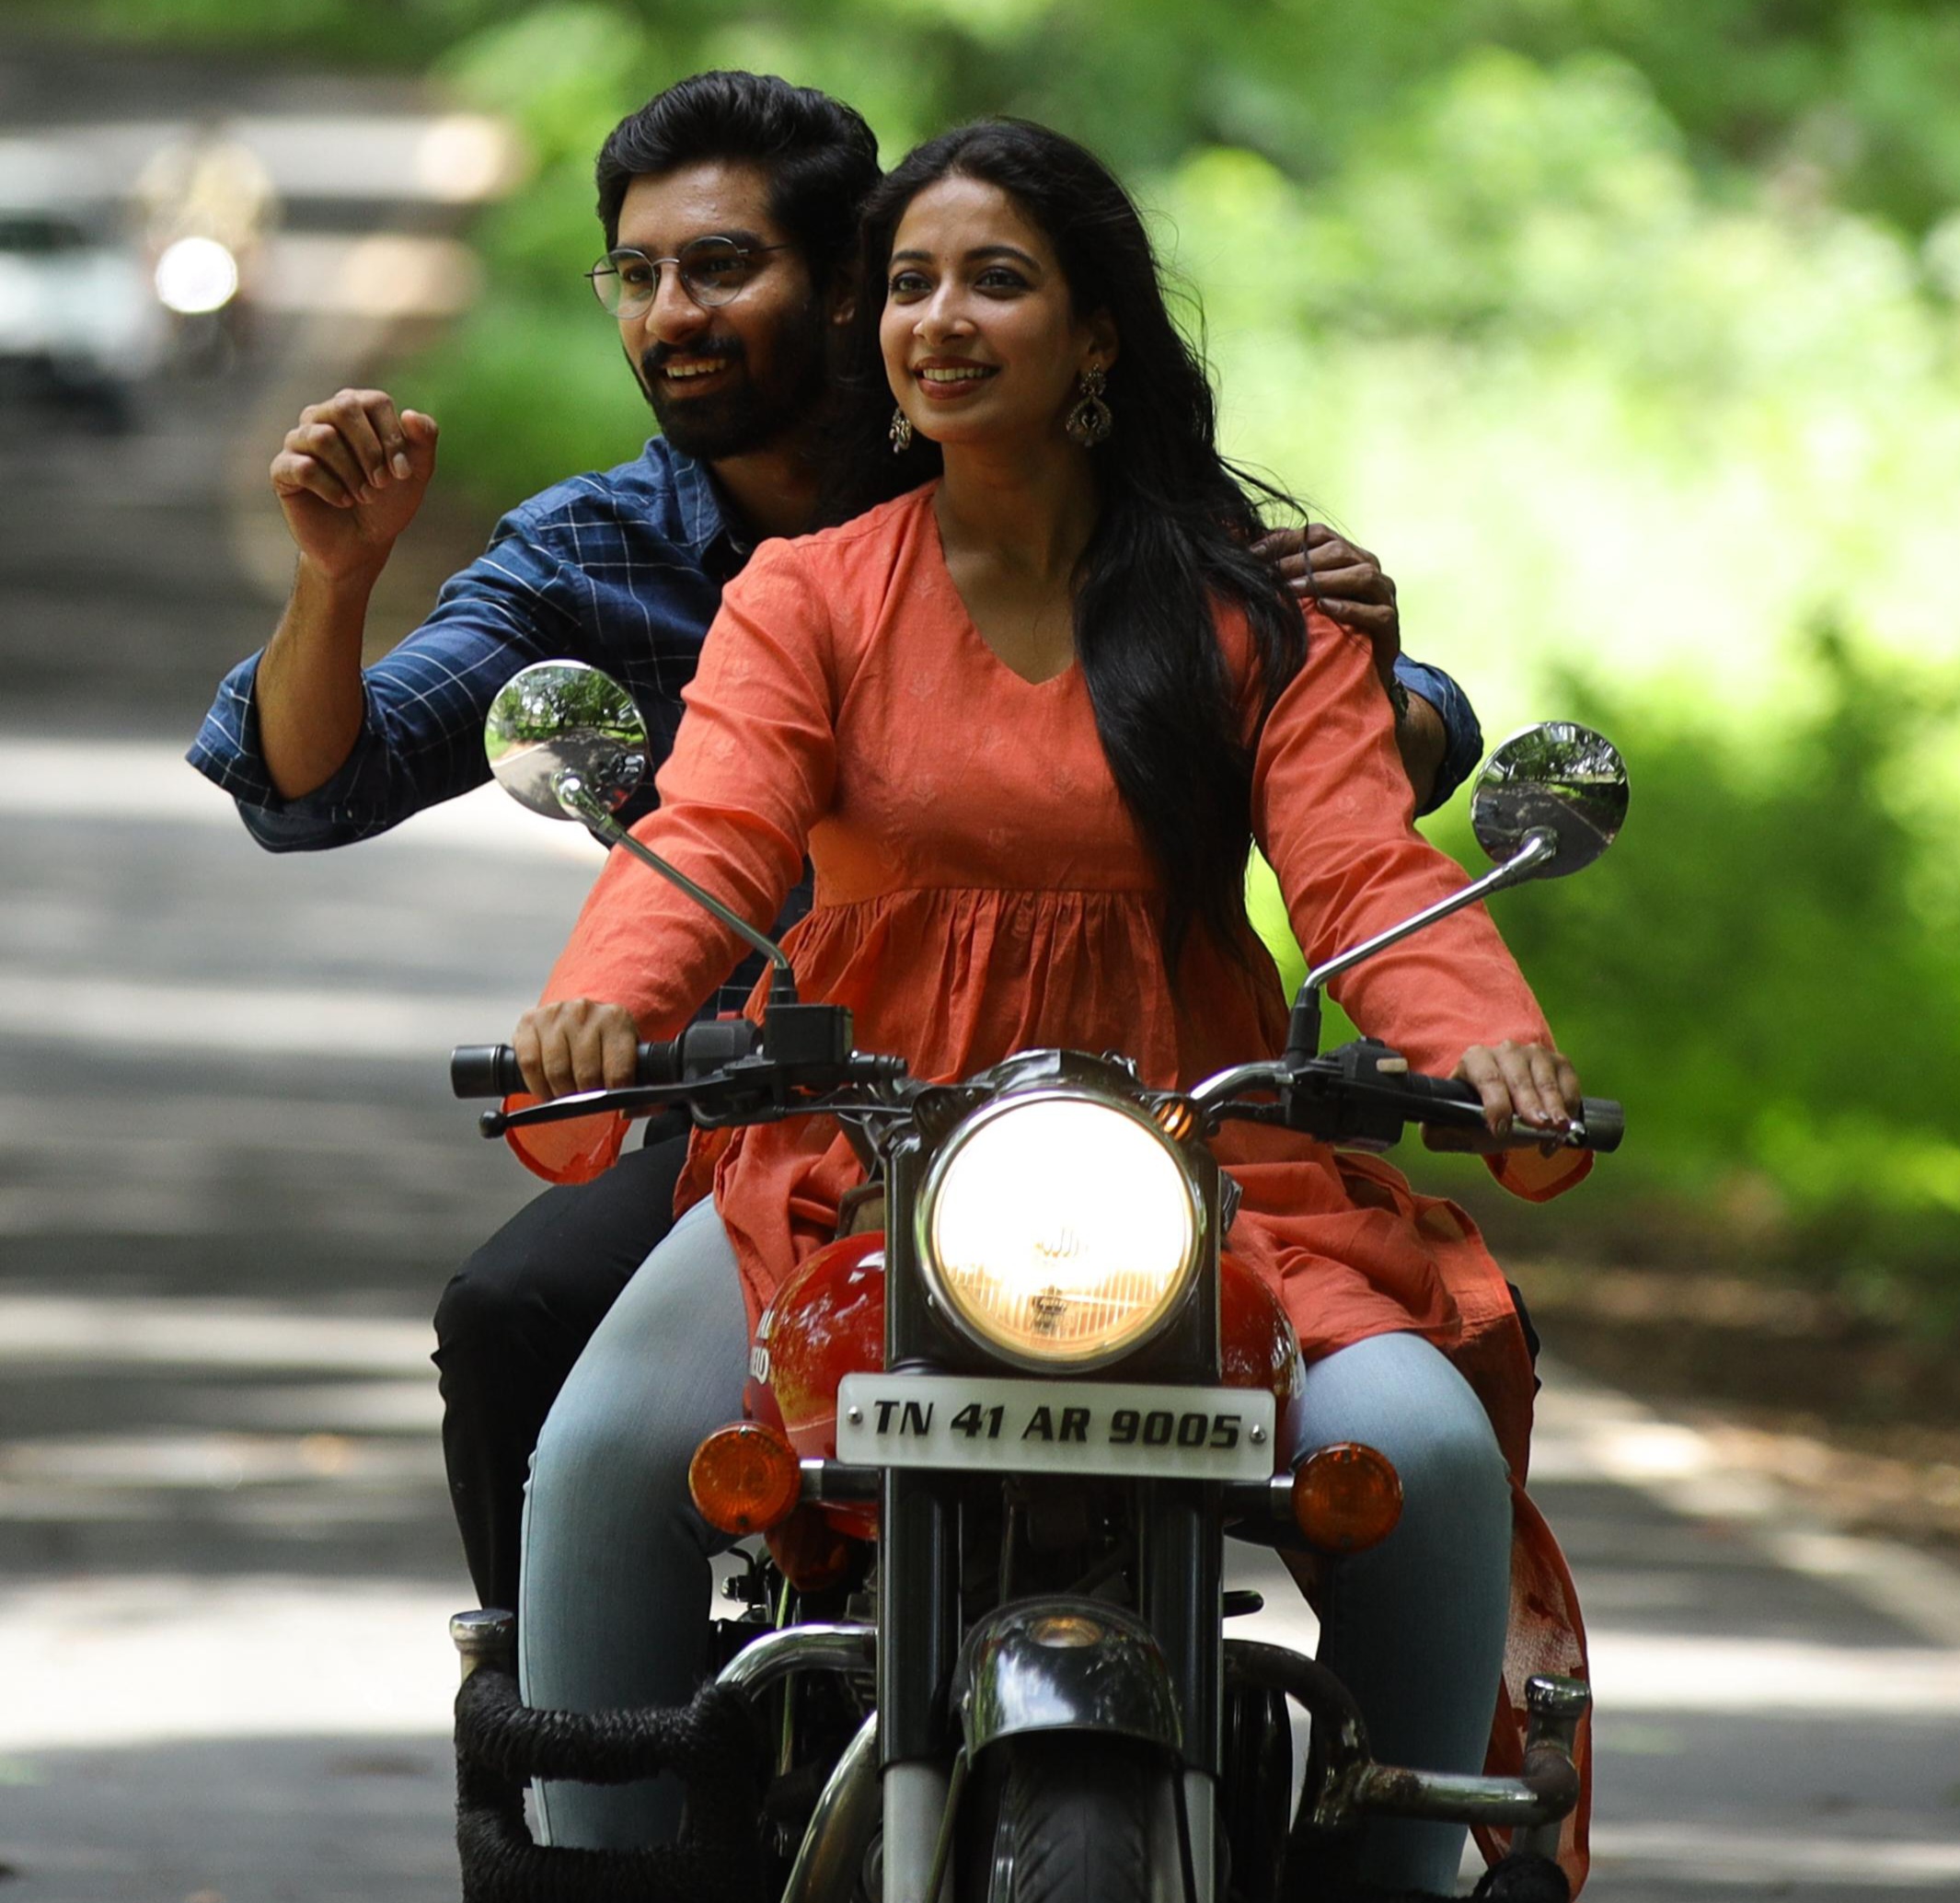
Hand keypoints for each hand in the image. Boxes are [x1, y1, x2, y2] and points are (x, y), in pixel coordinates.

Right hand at [270, 388, 437, 581]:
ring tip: (363, 496)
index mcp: (356, 409)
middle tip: (381, 483)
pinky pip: (304, 467)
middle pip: (343, 407)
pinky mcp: (283, 469)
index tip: (403, 474)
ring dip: (352, 473)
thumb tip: (410, 414)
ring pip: (322, 437)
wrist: (361, 543)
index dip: (392, 437)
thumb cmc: (387, 502)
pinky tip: (343, 502)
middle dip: (370, 449)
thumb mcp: (415, 473)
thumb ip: (424, 441)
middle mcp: (322, 416)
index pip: (374, 401)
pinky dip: (331, 488)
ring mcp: (298, 441)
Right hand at [513, 999, 639, 1100]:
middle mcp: (585, 1012)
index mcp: (616, 1019)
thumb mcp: (628, 1054)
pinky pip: (530, 1064)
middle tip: (587, 1104)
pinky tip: (547, 1088)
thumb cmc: (603, 1040)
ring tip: (567, 1097)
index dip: (617, 1097)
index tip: (618, 1109)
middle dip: (587, 1098)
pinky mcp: (530, 1021)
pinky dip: (538, 1085)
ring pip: (557, 1072)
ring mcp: (556, 1014)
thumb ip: (642, 1083)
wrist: (578, 1016)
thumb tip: (635, 1108)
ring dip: (561, 1094)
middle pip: (586, 1074)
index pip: (619, 1070)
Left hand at [1251, 522, 1400, 688]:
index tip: (1253, 554)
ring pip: (1361, 576)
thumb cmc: (1327, 625)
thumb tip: (1248, 549)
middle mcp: (1369, 567)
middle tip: (1269, 573)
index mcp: (1349, 554)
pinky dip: (1349, 608)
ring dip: (1323, 580)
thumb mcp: (1304, 594)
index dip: (1285, 540)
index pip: (1319, 535)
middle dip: (1300, 561)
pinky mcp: (1390, 623)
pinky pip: (1375, 612)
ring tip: (1292, 589)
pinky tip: (1325, 607)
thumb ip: (1286, 570)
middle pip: (1338, 551)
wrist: (1362, 666)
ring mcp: (1384, 595)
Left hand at [1423, 1040, 1580, 1152]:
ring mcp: (1534, 1054)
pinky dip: (1569, 1109)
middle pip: (1518, 1078)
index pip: (1486, 1078)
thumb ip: (1437, 1131)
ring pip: (1545, 1080)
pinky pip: (1568, 1084)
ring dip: (1554, 1107)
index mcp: (1474, 1059)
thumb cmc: (1476, 1114)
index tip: (1501, 1130)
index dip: (1495, 1105)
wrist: (1504, 1105)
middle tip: (1539, 1127)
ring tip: (1556, 1130)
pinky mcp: (1558, 1062)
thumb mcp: (1452, 1125)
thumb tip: (1432, 1132)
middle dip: (1529, 1105)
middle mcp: (1505, 1051)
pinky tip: (1560, 1134)